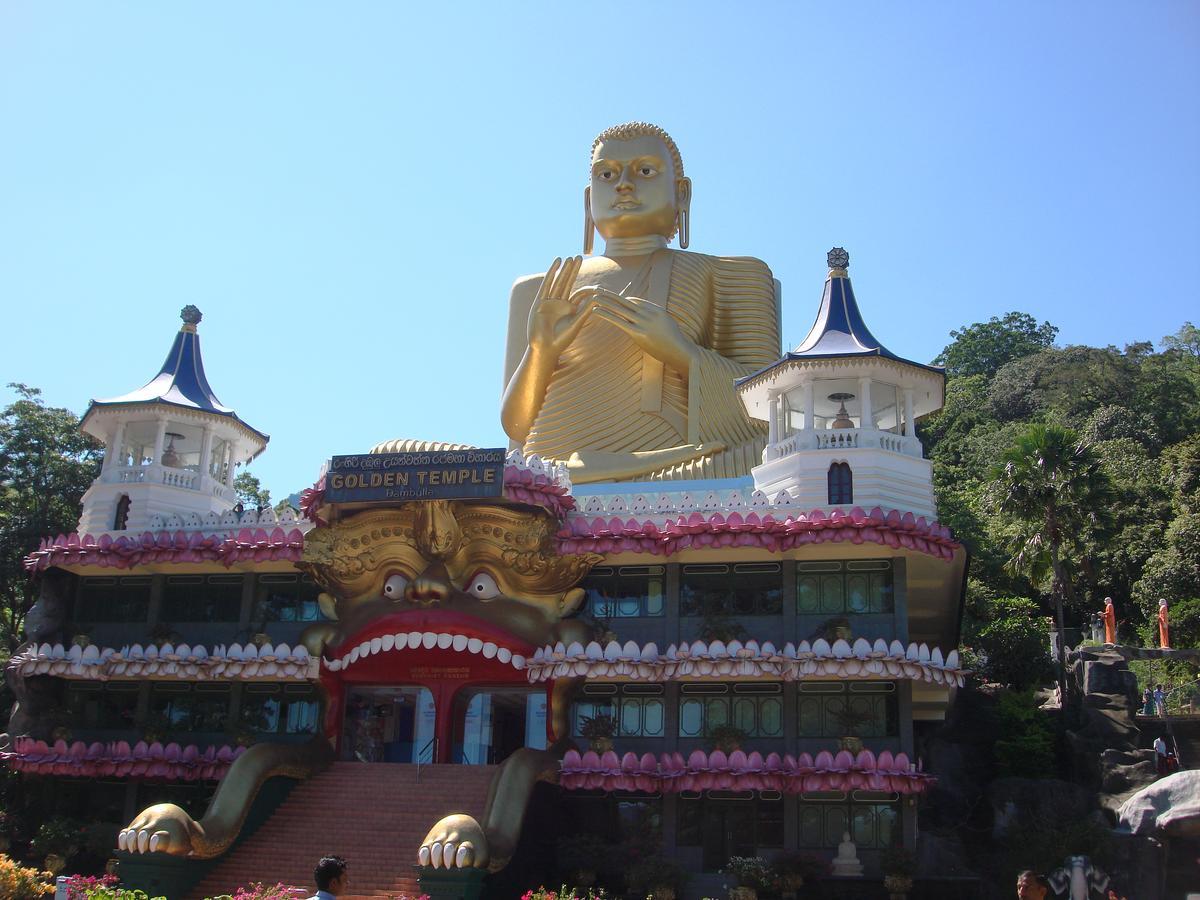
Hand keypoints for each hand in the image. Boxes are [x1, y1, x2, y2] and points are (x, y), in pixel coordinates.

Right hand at [527, 256, 592, 356]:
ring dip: (563, 270)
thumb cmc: (562, 340)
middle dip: (573, 270)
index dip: (585, 285)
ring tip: (569, 258)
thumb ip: (586, 310)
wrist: (545, 348)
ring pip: (558, 282)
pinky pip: (547, 284)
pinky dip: (552, 273)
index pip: (578, 293)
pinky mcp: (540, 302)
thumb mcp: (576, 323)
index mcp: (569, 309)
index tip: (593, 280)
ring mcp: (549, 302)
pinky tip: (556, 263)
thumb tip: (598, 298)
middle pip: (568, 283)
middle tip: (579, 256)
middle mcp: (559, 304)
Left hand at [582, 287, 696, 371]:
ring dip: (605, 302)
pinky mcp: (638, 333)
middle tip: (597, 288)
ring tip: (593, 297)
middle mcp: (649, 313)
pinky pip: (619, 321)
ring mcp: (643, 322)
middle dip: (610, 295)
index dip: (621, 300)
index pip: (634, 301)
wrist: (680, 351)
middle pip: (625, 301)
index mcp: (656, 310)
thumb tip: (647, 318)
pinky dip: (606, 315)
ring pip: (620, 309)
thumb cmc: (674, 342)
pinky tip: (597, 311)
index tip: (610, 298)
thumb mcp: (667, 325)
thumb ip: (656, 319)